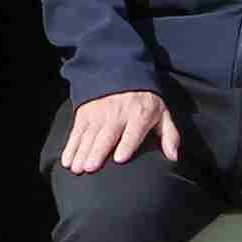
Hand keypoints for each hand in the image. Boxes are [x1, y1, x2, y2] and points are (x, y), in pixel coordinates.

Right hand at [59, 90, 179, 175]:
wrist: (121, 73)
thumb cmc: (145, 101)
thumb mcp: (162, 113)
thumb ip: (169, 135)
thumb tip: (173, 157)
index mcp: (139, 114)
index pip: (132, 131)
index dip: (126, 144)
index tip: (119, 159)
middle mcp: (117, 113)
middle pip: (106, 135)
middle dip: (97, 151)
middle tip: (90, 168)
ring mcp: (99, 112)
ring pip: (89, 134)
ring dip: (81, 151)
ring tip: (77, 168)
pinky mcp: (85, 112)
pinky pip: (76, 131)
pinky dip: (71, 146)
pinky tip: (67, 160)